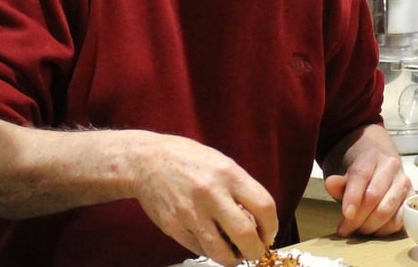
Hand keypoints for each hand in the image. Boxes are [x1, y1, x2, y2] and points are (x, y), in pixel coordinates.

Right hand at [131, 134, 277, 265]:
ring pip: (221, 252)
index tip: (268, 233)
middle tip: (256, 250)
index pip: (264, 207)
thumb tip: (258, 220)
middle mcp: (211, 194)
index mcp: (228, 174)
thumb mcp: (222, 163)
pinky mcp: (174, 227)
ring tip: (235, 251)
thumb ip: (241, 189)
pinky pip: (200, 250)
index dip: (271, 227)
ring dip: (234, 258)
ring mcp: (191, 213)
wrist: (146, 161)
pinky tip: (212, 241)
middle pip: (246, 235)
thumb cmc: (188, 159)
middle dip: (256, 250)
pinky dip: (210, 251)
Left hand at [324, 150, 412, 236]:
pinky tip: (374, 230)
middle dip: (358, 217)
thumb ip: (338, 181)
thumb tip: (331, 184)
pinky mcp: (411, 198)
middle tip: (345, 229)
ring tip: (358, 230)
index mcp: (371, 155)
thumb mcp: (345, 169)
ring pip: (387, 209)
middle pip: (374, 195)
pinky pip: (400, 219)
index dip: (353, 196)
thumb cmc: (361, 168)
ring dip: (371, 225)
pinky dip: (385, 229)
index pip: (361, 175)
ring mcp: (403, 182)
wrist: (381, 160)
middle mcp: (391, 167)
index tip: (346, 214)